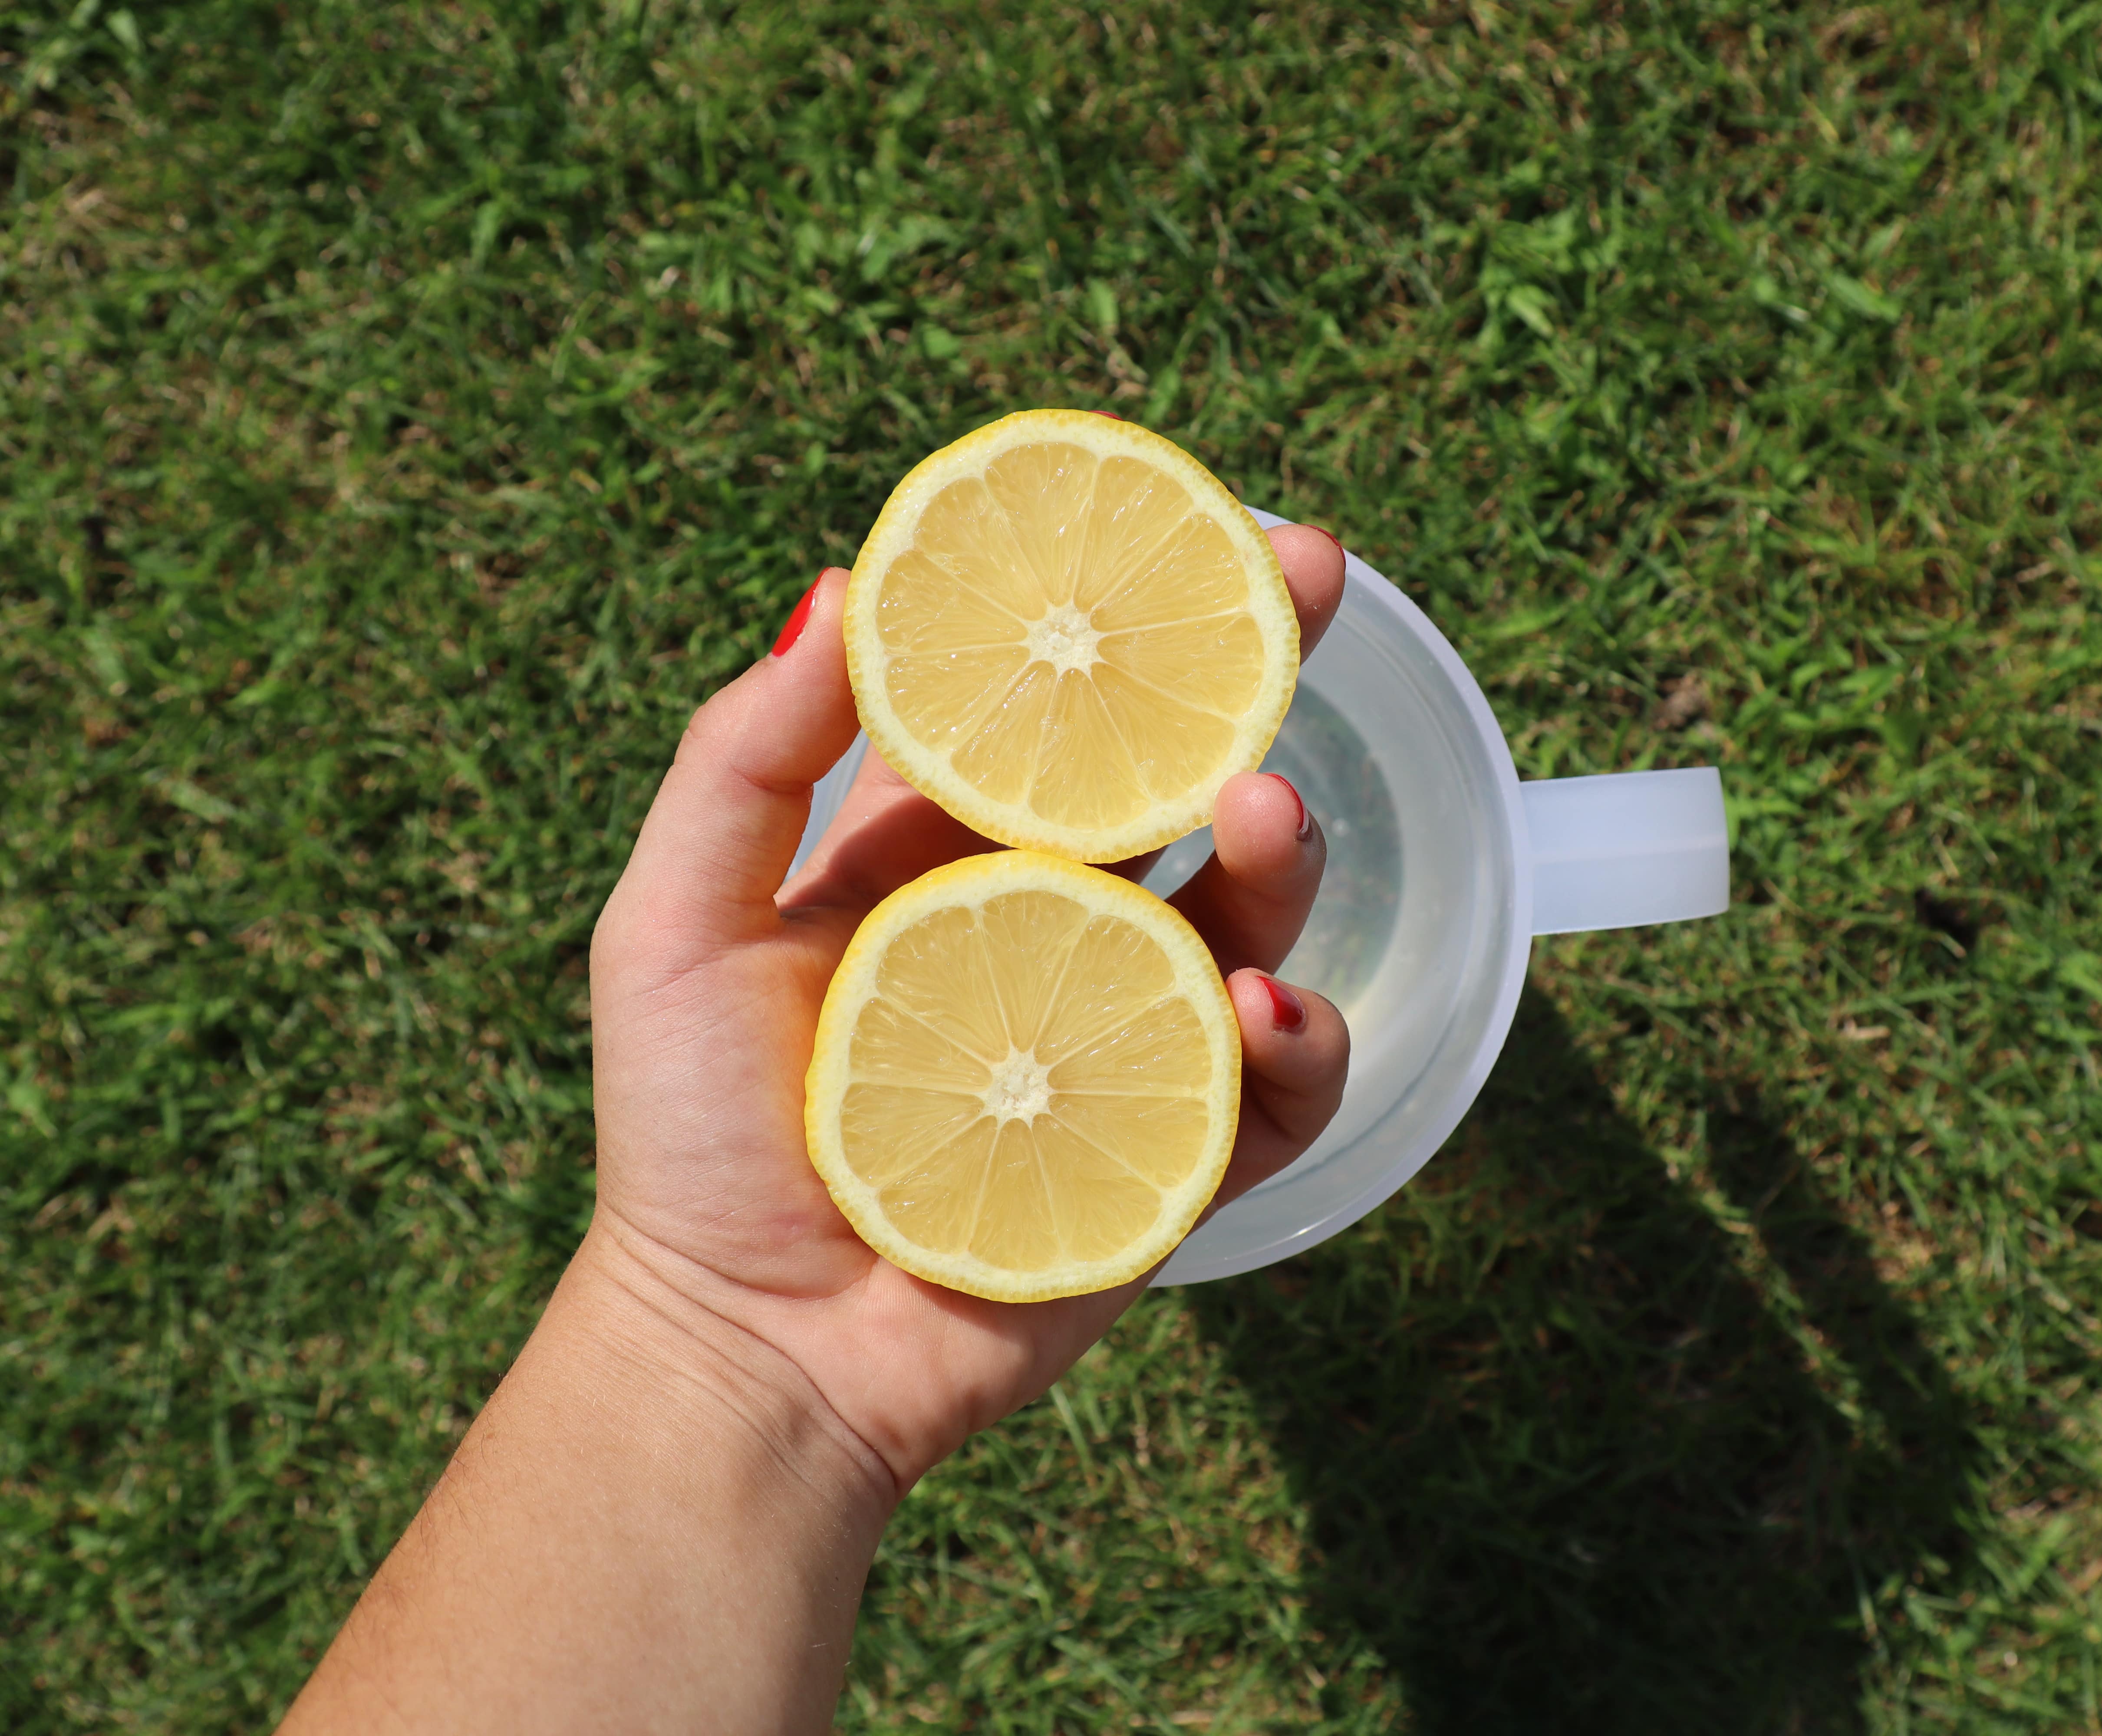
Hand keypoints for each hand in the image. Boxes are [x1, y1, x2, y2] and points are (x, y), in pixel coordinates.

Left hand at [583, 523, 1351, 1503]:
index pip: (1054, 709)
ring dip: (1283, 855)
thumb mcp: (674, 924)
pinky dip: (1295, 1046)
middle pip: (1182, 783)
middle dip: (1252, 678)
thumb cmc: (691, 1142)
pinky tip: (1265, 1014)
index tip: (1191, 519)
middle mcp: (1050, 928)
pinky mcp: (1175, 1158)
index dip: (1125, 612)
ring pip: (1250, 917)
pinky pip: (1271, 1088)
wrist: (748, 1351)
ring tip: (1270, 817)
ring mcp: (1123, 1039)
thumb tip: (838, 585)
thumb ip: (745, 761)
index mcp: (946, 855)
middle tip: (1310, 585)